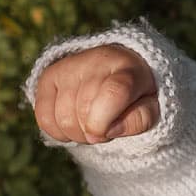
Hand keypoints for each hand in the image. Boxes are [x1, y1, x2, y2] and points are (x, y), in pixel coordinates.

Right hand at [34, 44, 160, 143]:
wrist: (117, 70)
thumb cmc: (137, 94)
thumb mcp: (151, 107)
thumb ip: (140, 119)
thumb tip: (109, 129)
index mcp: (127, 67)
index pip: (114, 93)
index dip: (104, 122)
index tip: (106, 134)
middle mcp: (95, 61)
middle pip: (84, 111)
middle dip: (95, 133)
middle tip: (106, 128)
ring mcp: (69, 67)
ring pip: (63, 118)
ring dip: (78, 134)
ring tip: (91, 124)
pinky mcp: (49, 77)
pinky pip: (44, 117)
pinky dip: (58, 132)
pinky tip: (74, 124)